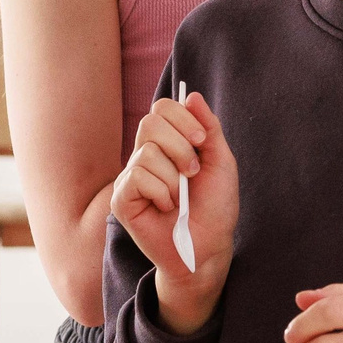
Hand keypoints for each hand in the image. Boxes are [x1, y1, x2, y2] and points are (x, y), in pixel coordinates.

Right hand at [110, 91, 237, 333]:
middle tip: (193, 172)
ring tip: (181, 198)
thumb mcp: (221, 162)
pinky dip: (161, 193)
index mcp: (167, 143)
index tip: (202, 140)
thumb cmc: (215, 207)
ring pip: (147, 153)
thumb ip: (209, 128)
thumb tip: (190, 95)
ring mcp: (130, 177)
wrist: (209, 246)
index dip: (182, 117)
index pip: (162, 108)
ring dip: (174, 178)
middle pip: (150, 122)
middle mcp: (145, 155)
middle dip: (180, 146)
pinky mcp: (121, 199)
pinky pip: (137, 177)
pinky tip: (166, 208)